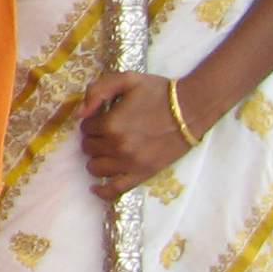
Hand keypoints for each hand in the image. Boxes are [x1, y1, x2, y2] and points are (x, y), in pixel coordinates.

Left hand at [78, 70, 196, 199]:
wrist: (192, 109)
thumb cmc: (159, 92)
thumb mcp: (126, 80)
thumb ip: (97, 90)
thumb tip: (80, 113)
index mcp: (111, 123)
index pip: (85, 128)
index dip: (92, 121)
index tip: (103, 117)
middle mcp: (118, 146)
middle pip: (88, 147)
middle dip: (94, 138)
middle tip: (108, 131)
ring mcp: (130, 163)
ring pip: (95, 168)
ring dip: (97, 158)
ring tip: (108, 150)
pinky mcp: (143, 174)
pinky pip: (116, 189)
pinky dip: (103, 191)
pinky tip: (95, 188)